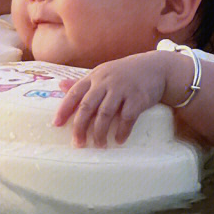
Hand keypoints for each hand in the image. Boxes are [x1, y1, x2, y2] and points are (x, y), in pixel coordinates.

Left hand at [53, 53, 168, 146]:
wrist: (156, 68)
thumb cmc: (126, 73)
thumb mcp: (103, 73)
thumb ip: (83, 82)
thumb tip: (60, 86)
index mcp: (95, 77)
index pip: (74, 93)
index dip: (64, 109)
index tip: (56, 124)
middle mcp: (106, 82)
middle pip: (87, 106)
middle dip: (80, 127)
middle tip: (78, 143)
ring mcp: (122, 89)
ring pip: (105, 114)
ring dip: (100, 132)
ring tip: (99, 145)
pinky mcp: (138, 98)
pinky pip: (127, 118)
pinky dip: (122, 131)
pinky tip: (118, 140)